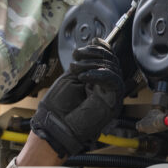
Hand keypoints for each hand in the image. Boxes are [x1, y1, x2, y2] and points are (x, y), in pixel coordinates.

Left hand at [29, 41, 124, 158]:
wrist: (55, 125)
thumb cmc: (58, 106)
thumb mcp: (72, 75)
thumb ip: (86, 60)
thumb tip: (98, 42)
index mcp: (97, 80)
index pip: (108, 58)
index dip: (101, 48)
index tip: (90, 43)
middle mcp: (105, 86)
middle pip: (112, 61)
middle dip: (93, 54)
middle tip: (77, 58)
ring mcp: (110, 94)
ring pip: (113, 68)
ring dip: (91, 64)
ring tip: (76, 70)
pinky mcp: (112, 101)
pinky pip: (112, 80)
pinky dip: (98, 74)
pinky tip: (84, 76)